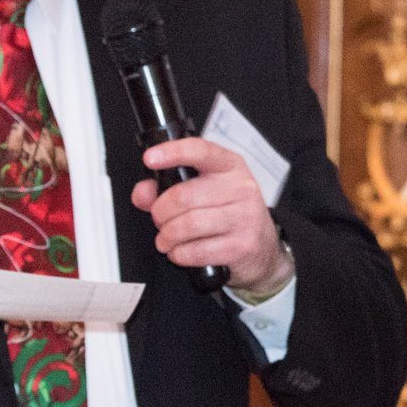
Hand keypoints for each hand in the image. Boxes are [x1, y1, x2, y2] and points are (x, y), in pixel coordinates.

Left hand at [131, 138, 291, 293]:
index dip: (172, 152)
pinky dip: (180, 254)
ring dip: (167, 236)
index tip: (150, 159)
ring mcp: (244, 217)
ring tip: (167, 239)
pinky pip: (197, 251)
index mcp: (229, 166)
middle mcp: (241, 188)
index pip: (200, 151)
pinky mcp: (242, 245)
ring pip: (188, 225)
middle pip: (183, 196)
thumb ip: (167, 188)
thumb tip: (143, 193)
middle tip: (160, 219)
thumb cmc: (230, 214)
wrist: (264, 248)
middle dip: (160, 212)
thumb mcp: (205, 191)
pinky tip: (181, 251)